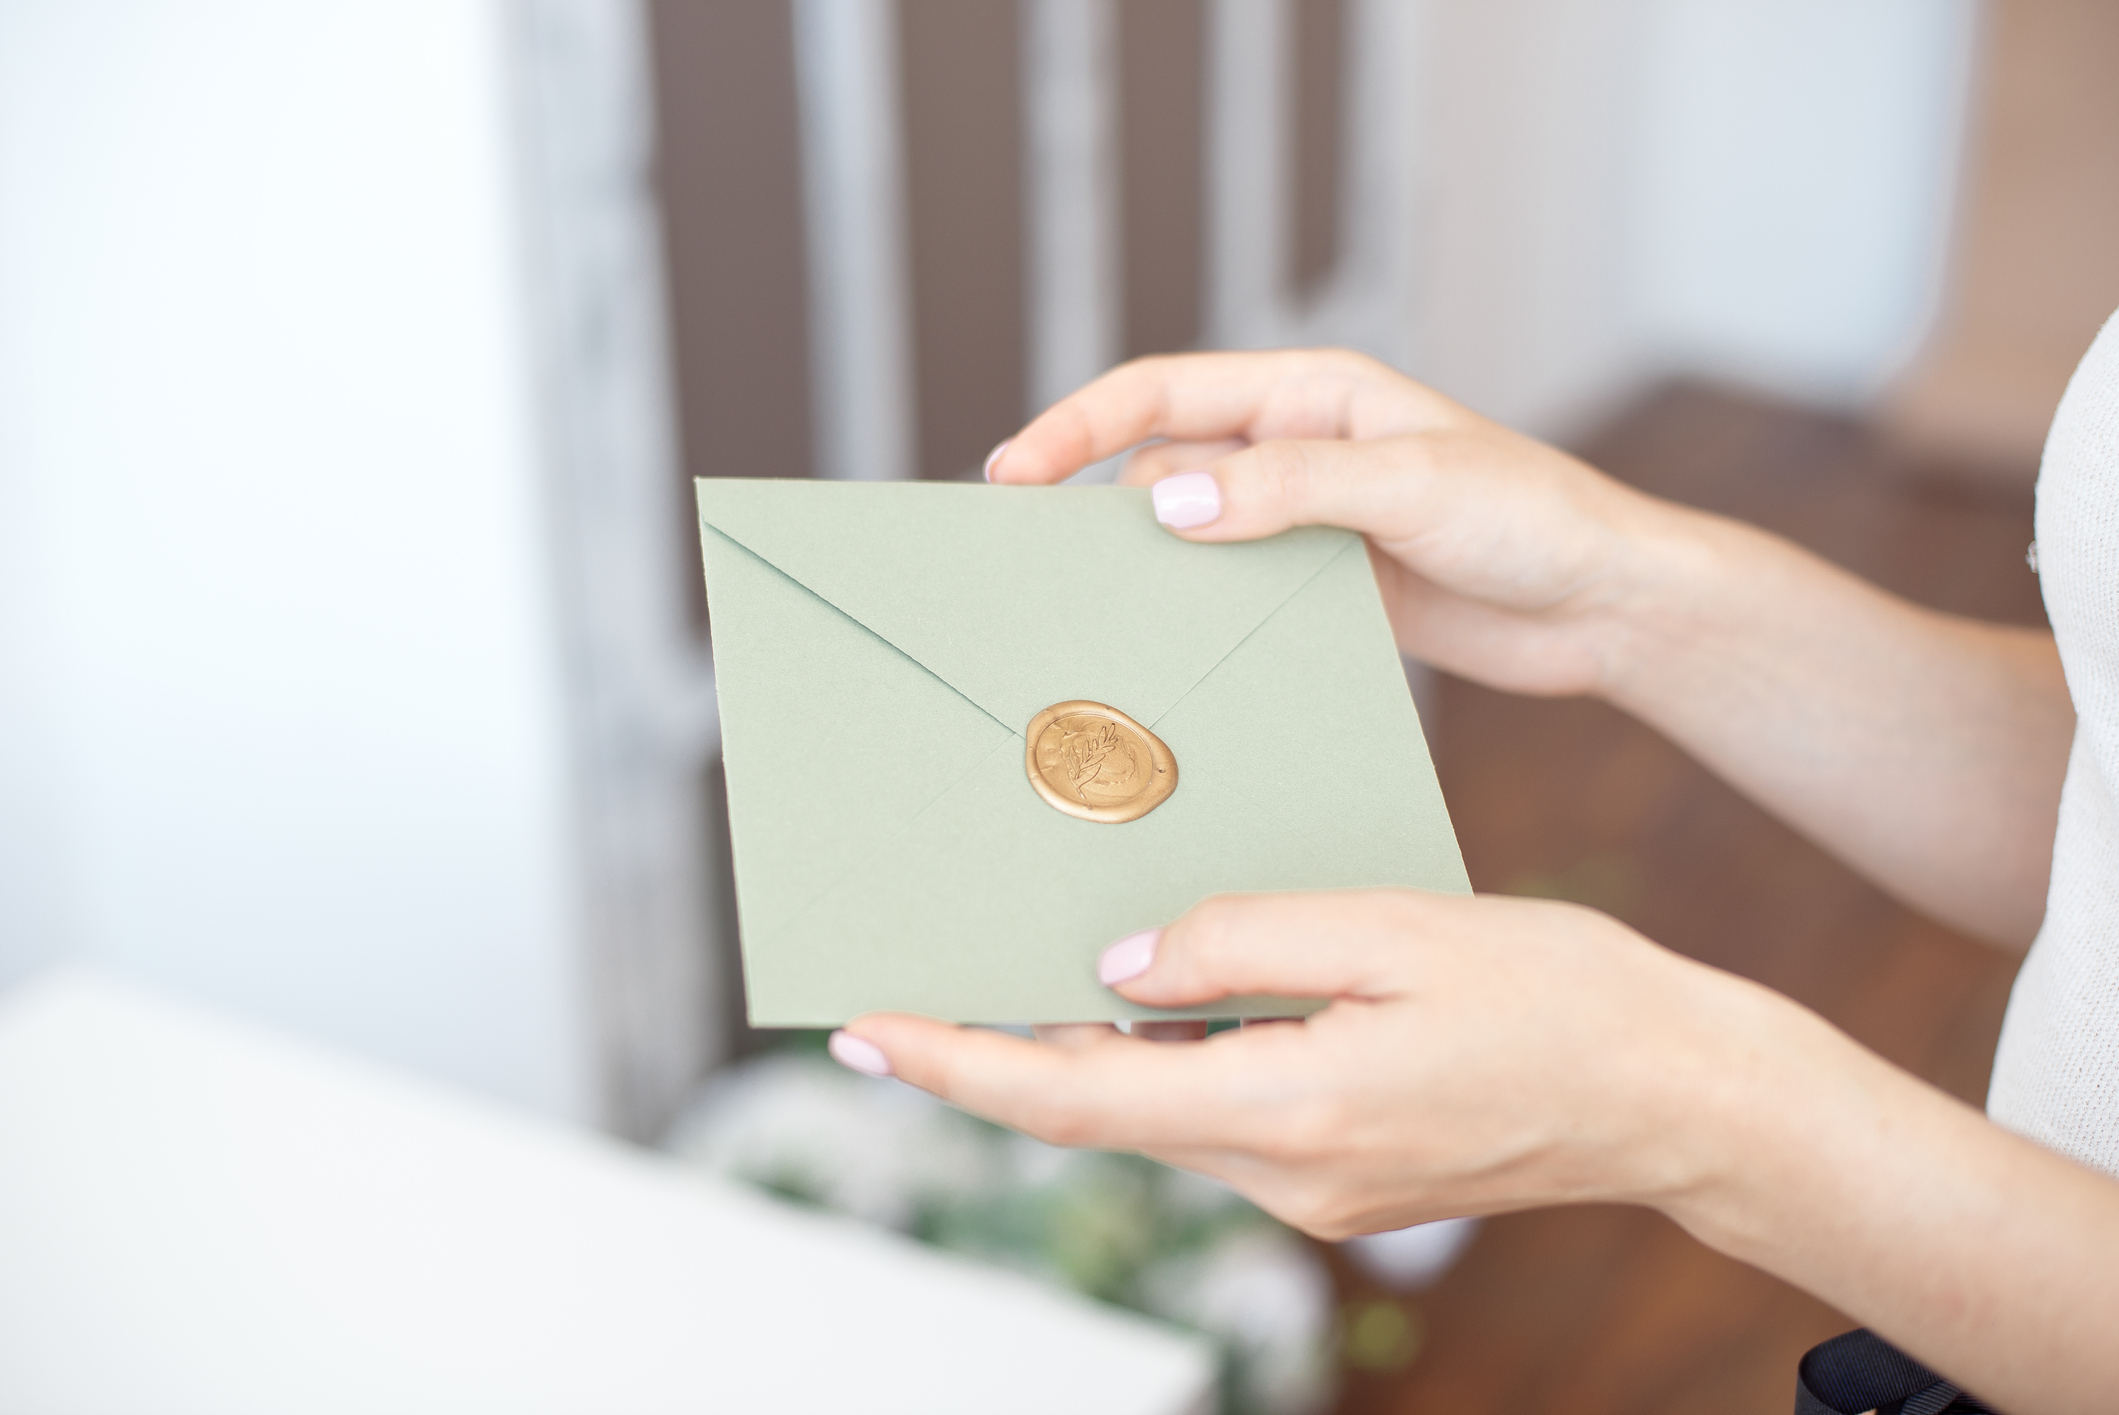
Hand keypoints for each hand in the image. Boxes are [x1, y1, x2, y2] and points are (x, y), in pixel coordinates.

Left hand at [835, 889, 1785, 1237]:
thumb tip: (1115, 965)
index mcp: (1290, 1111)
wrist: (1677, 1097)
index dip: (958, 1064)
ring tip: (1017, 964)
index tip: (863, 1031)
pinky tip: (1154, 994)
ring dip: (1081, 1052)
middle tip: (909, 982)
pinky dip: (1162, 1060)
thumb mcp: (1392, 928)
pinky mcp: (1338, 1177)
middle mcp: (1285, 1174)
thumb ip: (1240, 940)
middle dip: (997, 1051)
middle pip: (1097, 1110)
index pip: (1074, 1095)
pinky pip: (1215, 1112)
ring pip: (1154, 1112)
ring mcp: (1312, 1190)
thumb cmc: (1556, 995)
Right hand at [985, 349, 1694, 698]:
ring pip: (1187, 539)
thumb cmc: (1531, 518)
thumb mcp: (1411, 488)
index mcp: (1309, 395)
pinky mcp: (1321, 589)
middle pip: (1157, 468)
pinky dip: (1195, 618)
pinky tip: (1168, 656)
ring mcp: (1303, 524)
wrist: (1603, 606)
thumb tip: (1166, 503)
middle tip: (1030, 570)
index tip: (1010, 474)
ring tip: (1088, 622)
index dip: (1075, 427)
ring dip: (1144, 573)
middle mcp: (1294, 451)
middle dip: (1090, 508)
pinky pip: (1231, 596)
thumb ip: (1289, 490)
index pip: (1162, 395)